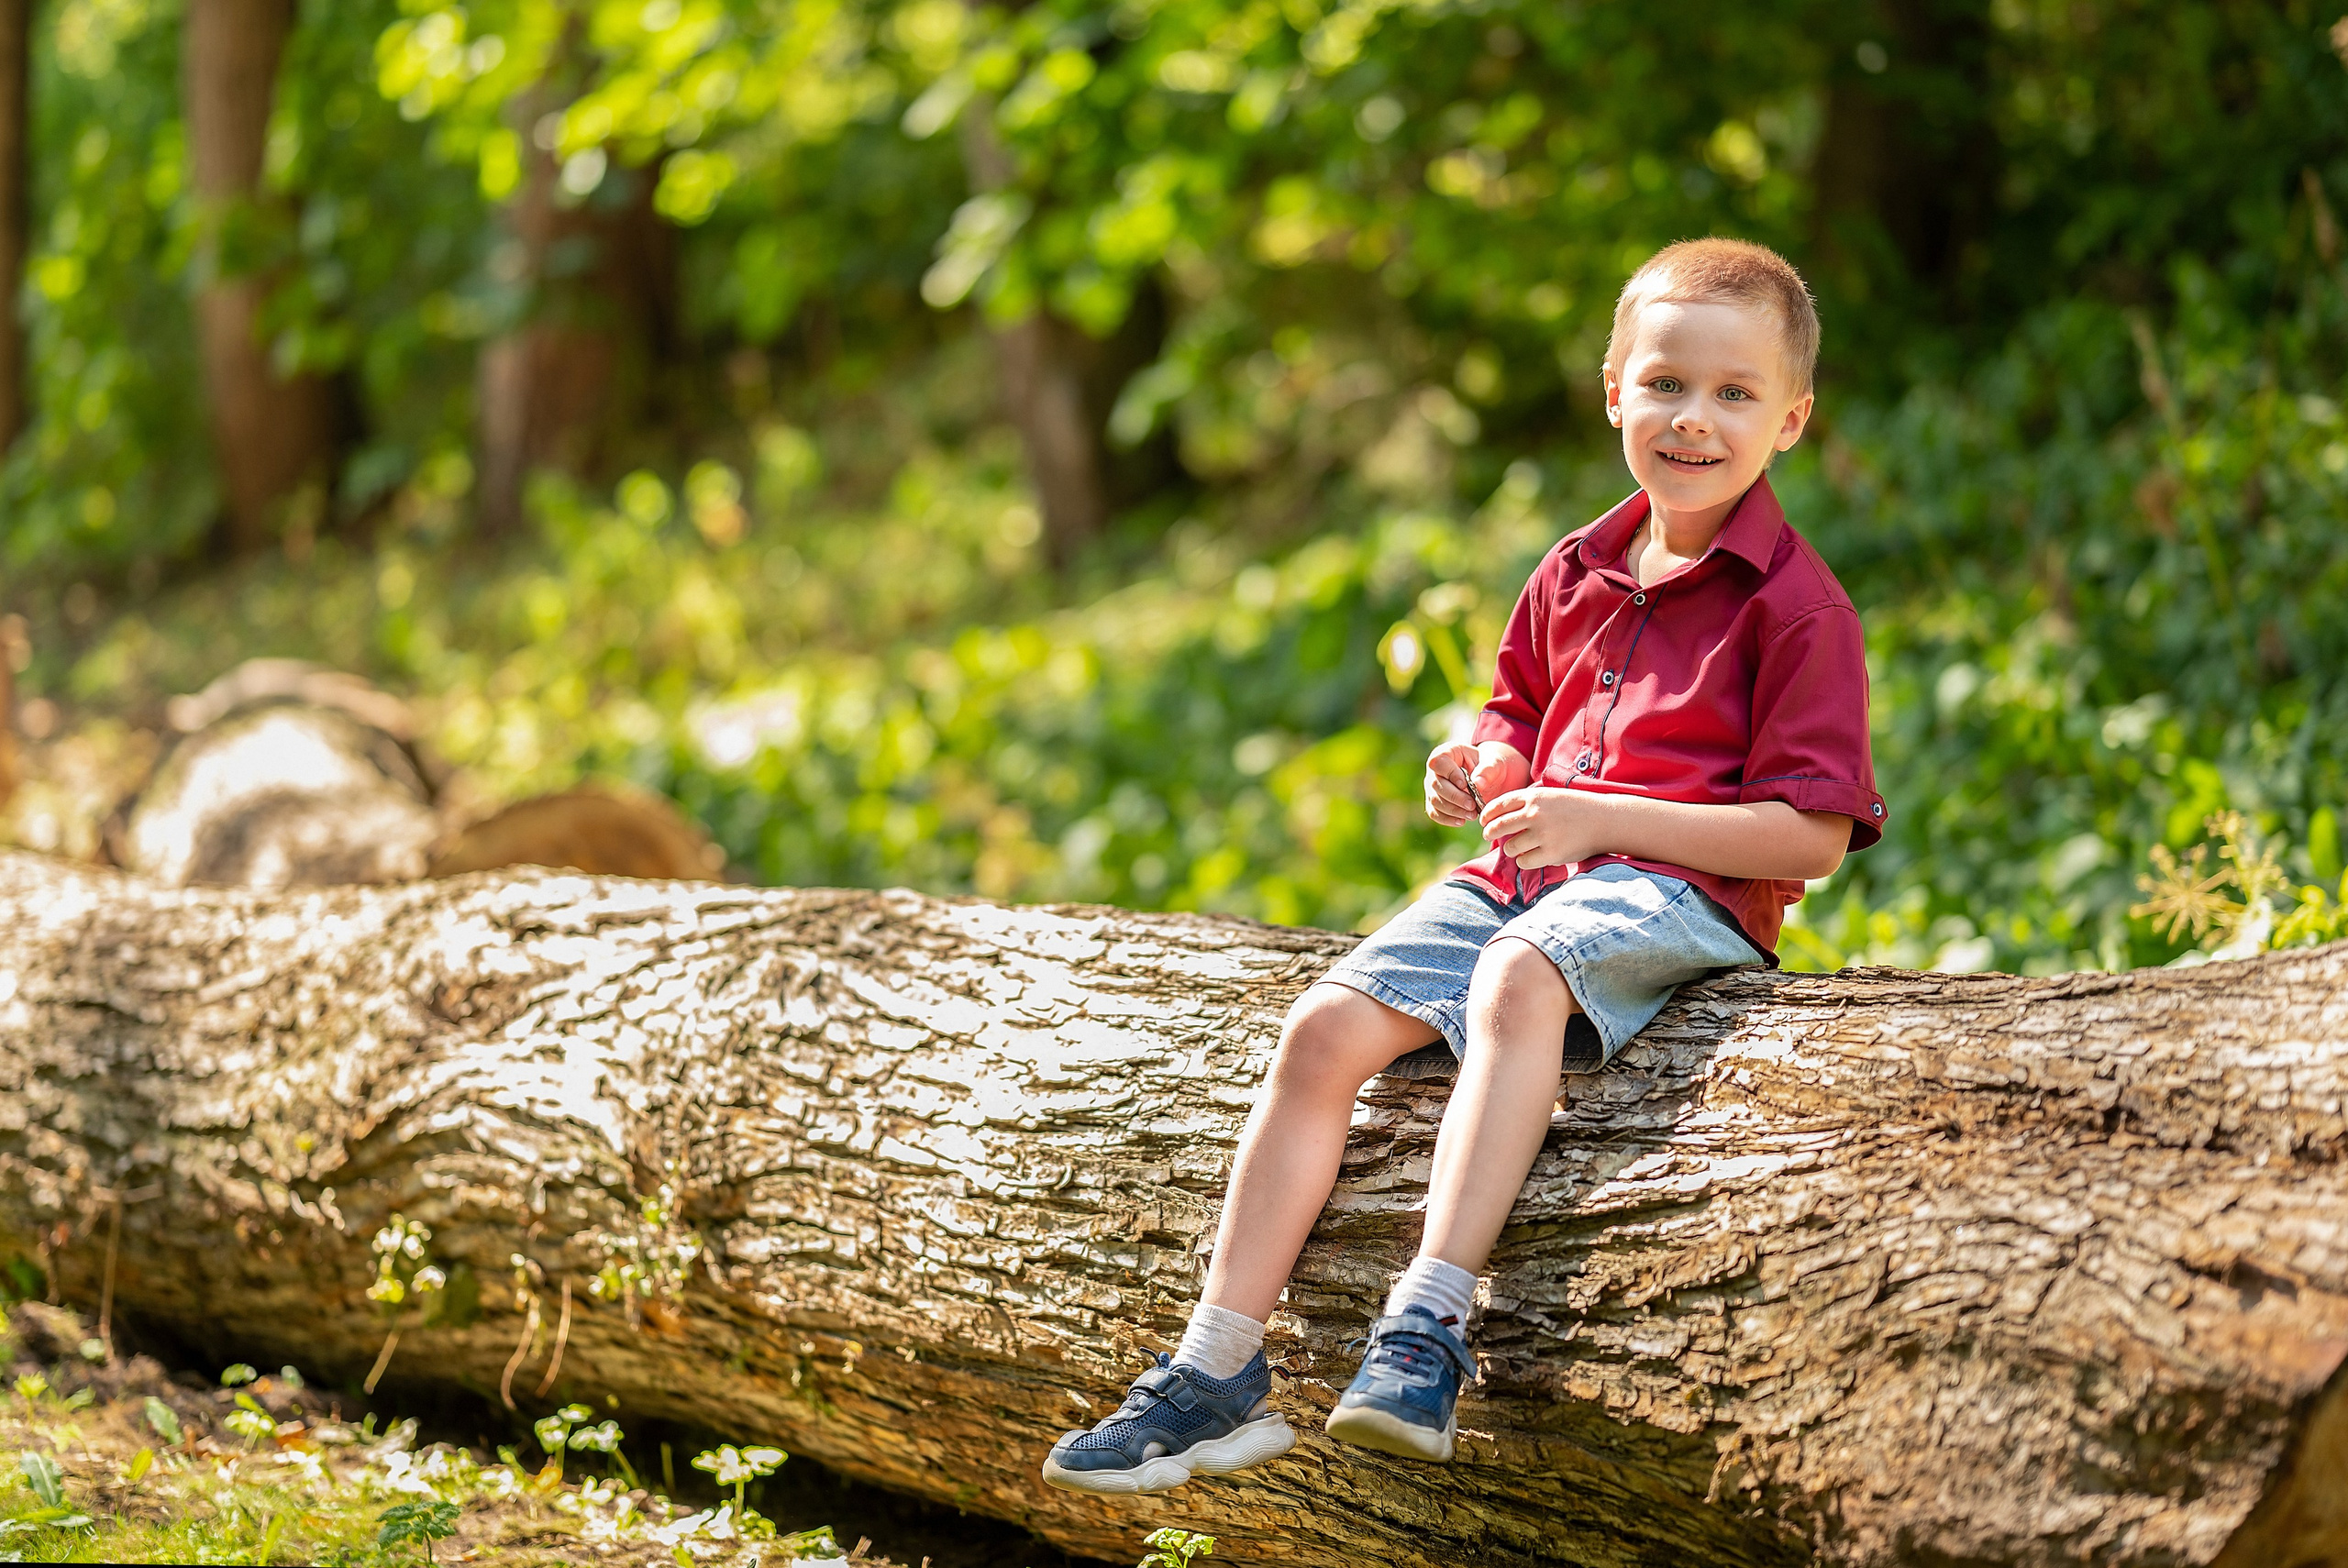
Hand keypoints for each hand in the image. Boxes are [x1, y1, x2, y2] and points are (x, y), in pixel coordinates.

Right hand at [1424, 742, 1527, 825]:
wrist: (1491, 777)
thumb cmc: (1491, 765)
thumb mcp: (1495, 762)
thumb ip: (1488, 770)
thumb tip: (1477, 784)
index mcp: (1447, 752)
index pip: (1438, 762)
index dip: (1449, 774)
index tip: (1465, 784)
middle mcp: (1435, 770)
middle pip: (1435, 784)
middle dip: (1455, 797)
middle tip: (1472, 805)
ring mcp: (1433, 787)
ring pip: (1434, 801)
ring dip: (1453, 810)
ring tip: (1472, 815)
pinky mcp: (1435, 802)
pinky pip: (1435, 813)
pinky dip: (1448, 819)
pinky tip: (1462, 821)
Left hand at [1479, 787, 1616, 870]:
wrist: (1605, 820)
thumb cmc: (1576, 808)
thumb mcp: (1550, 796)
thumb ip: (1527, 803)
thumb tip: (1499, 817)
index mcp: (1533, 797)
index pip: (1498, 806)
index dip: (1486, 815)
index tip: (1483, 821)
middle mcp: (1535, 814)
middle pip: (1498, 826)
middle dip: (1490, 832)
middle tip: (1489, 835)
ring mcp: (1542, 834)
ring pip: (1510, 846)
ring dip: (1511, 848)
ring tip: (1518, 847)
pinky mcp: (1551, 853)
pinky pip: (1524, 861)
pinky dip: (1525, 860)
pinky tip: (1532, 856)